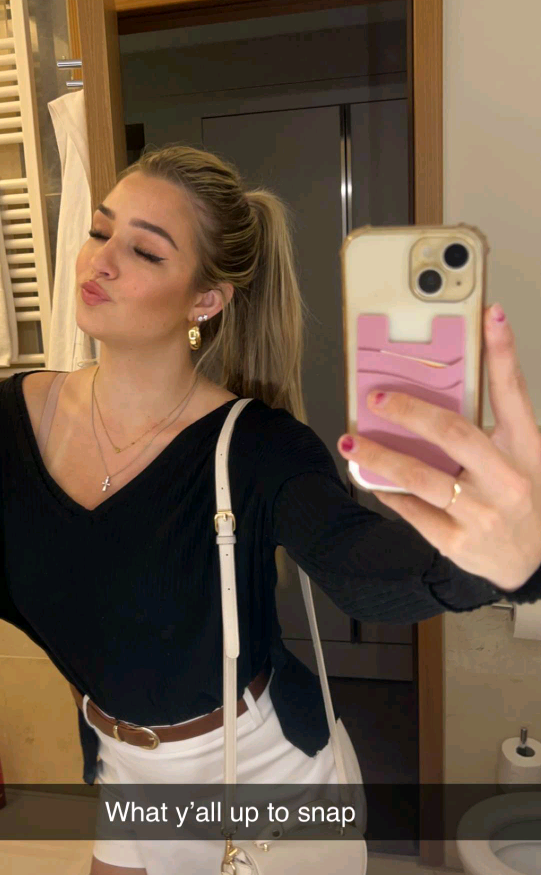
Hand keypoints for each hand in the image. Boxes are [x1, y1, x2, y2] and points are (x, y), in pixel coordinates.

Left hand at [337, 304, 540, 591]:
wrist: (534, 560)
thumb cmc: (523, 495)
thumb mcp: (523, 454)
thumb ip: (493, 423)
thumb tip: (439, 389)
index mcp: (527, 448)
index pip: (514, 391)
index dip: (503, 350)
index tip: (490, 314)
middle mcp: (507, 479)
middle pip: (453, 434)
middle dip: (409, 412)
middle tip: (376, 398)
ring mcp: (482, 513)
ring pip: (421, 477)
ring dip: (380, 456)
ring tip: (352, 440)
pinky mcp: (458, 542)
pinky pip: (413, 511)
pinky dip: (389, 491)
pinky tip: (370, 477)